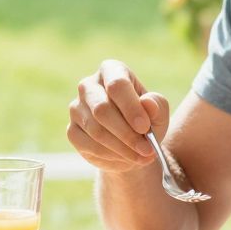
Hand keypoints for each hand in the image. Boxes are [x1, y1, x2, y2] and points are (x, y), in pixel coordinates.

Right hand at [67, 59, 170, 174]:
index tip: (145, 128)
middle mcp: (88, 85)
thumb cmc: (146, 120)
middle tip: (147, 149)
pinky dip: (110, 156)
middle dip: (127, 133)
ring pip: (96, 130)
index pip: (117, 84)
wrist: (130, 143)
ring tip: (141, 157)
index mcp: (111, 70)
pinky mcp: (72, 130)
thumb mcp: (158, 112)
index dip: (131, 107)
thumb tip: (148, 103)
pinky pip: (89, 145)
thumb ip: (157, 105)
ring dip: (122, 148)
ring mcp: (76, 108)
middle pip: (102, 108)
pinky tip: (125, 158)